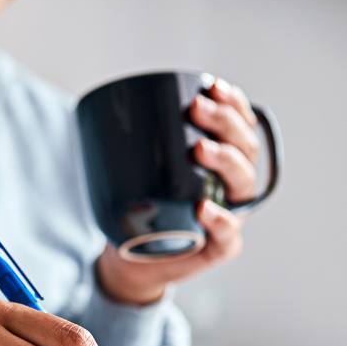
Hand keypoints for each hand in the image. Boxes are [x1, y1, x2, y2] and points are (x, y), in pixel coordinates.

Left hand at [96, 78, 260, 305]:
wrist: (130, 259)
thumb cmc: (139, 208)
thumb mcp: (137, 169)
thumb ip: (133, 143)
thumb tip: (102, 107)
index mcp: (221, 161)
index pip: (240, 125)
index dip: (234, 103)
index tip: (211, 86)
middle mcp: (232, 185)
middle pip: (244, 148)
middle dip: (224, 123)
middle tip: (196, 107)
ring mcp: (230, 215)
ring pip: (242, 184)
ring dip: (225, 161)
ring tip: (199, 149)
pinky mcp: (220, 247)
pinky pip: (228, 235)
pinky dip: (220, 220)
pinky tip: (204, 207)